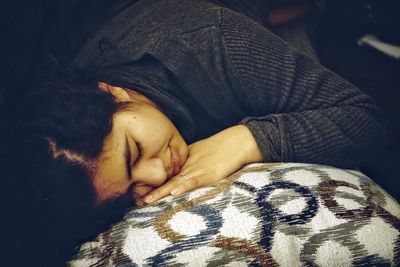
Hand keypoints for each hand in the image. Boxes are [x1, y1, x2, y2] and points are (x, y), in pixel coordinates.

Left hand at [142, 125, 262, 203]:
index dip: (151, 183)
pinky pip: (193, 182)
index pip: (164, 173)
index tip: (137, 191)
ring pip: (174, 182)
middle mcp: (186, 166)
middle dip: (150, 190)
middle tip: (135, 199)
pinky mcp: (208, 174)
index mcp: (183, 161)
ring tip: (146, 201)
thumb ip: (186, 162)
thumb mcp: (198, 154)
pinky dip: (183, 187)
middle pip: (165, 179)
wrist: (235, 142)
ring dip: (160, 192)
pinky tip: (173, 193)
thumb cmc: (219, 148)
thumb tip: (176, 174)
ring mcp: (196, 170)